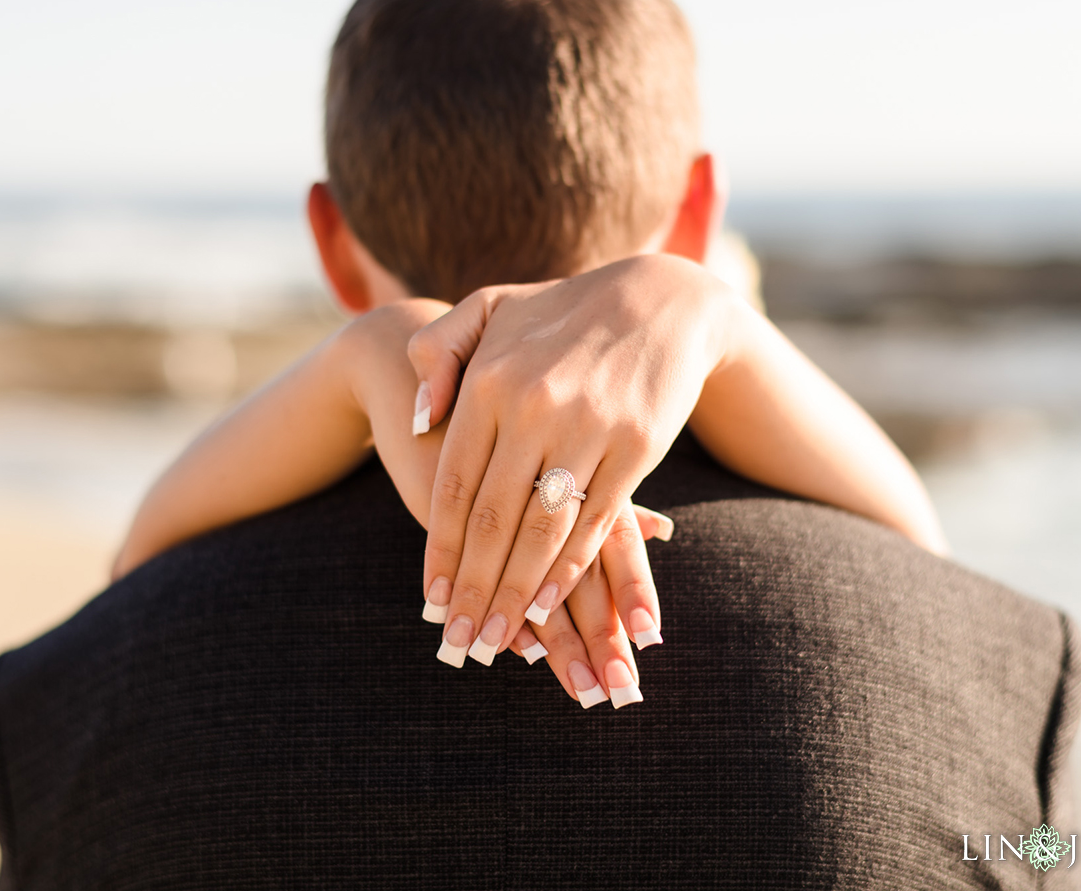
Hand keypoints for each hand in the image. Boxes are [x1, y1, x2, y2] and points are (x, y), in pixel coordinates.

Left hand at [411, 255, 738, 686]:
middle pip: (493, 519)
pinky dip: (570, 569)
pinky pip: (596, 521)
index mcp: (489, 381)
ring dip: (518, 593)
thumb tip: (418, 417)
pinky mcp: (636, 446)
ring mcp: (588, 428)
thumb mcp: (488, 308)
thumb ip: (438, 353)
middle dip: (474, 589)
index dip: (441, 550)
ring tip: (497, 637)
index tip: (431, 599)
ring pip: (542, 530)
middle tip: (457, 640)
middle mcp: (534, 407)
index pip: (454, 485)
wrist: (662, 298)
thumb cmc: (561, 310)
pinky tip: (550, 604)